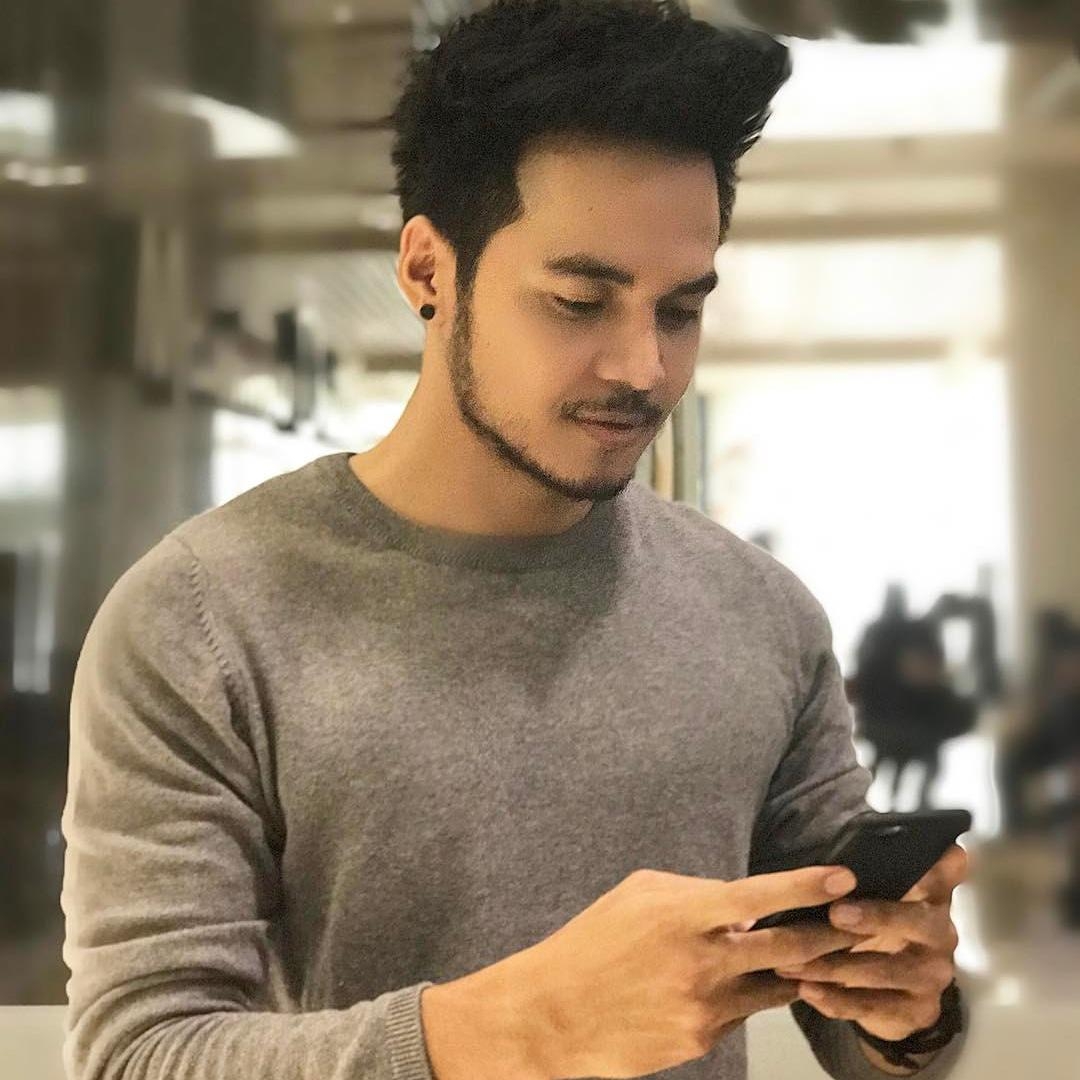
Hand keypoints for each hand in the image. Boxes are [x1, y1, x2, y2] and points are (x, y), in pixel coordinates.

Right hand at [422, 865, 861, 1079]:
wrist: (557, 1014)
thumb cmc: (595, 943)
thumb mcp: (640, 895)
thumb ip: (695, 894)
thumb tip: (743, 905)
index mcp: (684, 914)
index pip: (760, 895)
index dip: (807, 885)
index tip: (844, 877)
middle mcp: (703, 960)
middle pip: (789, 947)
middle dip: (830, 934)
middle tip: (857, 924)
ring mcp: (706, 1005)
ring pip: (775, 985)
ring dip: (797, 970)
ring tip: (814, 954)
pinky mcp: (703, 1040)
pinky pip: (742, 1013)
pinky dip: (746, 996)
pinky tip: (731, 986)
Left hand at [775, 844, 967, 1042]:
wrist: (890, 994)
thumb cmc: (875, 925)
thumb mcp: (875, 892)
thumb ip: (871, 864)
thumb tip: (863, 823)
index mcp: (931, 895)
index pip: (942, 873)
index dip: (932, 866)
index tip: (903, 857)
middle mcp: (940, 934)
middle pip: (916, 922)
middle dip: (876, 916)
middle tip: (835, 912)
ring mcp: (932, 976)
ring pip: (885, 970)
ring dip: (835, 965)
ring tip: (792, 961)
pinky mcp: (918, 1011)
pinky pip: (874, 1007)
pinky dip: (837, 1000)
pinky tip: (807, 990)